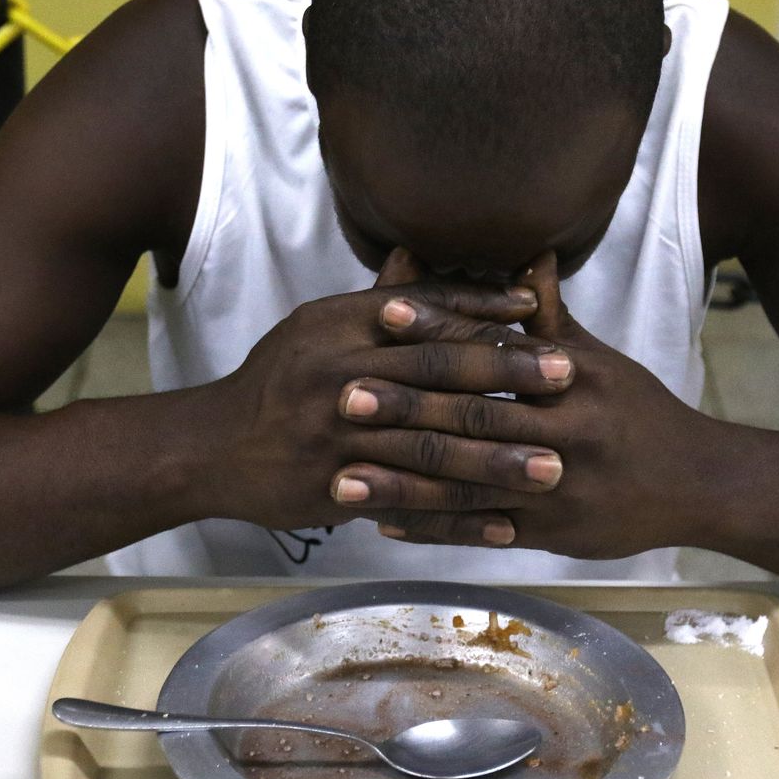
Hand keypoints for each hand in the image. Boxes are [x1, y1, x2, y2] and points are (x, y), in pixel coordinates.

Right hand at [195, 250, 577, 539]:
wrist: (211, 447)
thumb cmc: (275, 382)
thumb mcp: (315, 328)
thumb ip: (373, 302)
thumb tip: (416, 254)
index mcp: (338, 326)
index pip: (422, 309)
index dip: (482, 311)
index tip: (537, 314)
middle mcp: (340, 373)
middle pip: (437, 371)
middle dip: (508, 376)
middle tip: (568, 377)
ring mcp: (338, 435)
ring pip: (431, 443)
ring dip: (497, 457)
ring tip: (554, 465)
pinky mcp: (336, 488)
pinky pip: (411, 504)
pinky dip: (460, 517)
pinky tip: (506, 524)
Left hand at [337, 252, 724, 557]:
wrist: (700, 484)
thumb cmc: (642, 414)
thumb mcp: (602, 362)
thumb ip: (553, 318)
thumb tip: (529, 256)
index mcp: (571, 380)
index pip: (493, 350)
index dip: (437, 331)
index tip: (382, 314)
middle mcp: (562, 433)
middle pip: (472, 419)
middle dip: (404, 409)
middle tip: (341, 396)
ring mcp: (553, 490)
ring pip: (467, 486)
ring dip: (401, 482)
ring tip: (341, 476)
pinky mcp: (550, 534)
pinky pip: (479, 532)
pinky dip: (431, 529)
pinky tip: (383, 523)